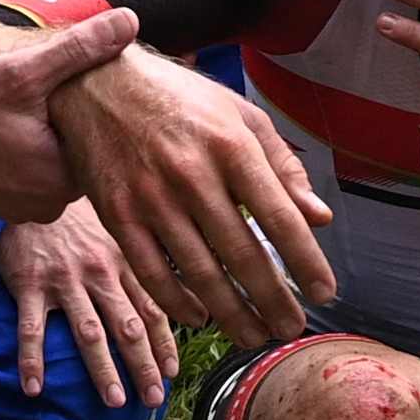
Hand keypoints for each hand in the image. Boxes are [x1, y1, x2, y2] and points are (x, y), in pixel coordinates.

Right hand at [0, 2, 138, 219]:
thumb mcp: (20, 72)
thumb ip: (78, 48)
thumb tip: (131, 20)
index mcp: (66, 181)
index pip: (103, 138)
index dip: (90, 103)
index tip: (73, 80)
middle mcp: (50, 205)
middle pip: (77, 149)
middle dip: (66, 118)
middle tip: (41, 88)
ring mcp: (22, 208)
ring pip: (50, 158)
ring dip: (42, 131)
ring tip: (19, 103)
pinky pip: (26, 170)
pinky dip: (20, 146)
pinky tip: (1, 122)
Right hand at [0, 198, 172, 407]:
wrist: (29, 182)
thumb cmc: (76, 214)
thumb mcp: (117, 227)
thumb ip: (142, 259)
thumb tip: (182, 287)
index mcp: (124, 260)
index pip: (152, 309)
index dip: (165, 343)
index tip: (173, 373)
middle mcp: (99, 272)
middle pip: (127, 326)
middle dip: (144, 365)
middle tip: (154, 398)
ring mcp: (64, 279)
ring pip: (88, 331)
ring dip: (103, 369)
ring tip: (114, 401)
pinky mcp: (28, 284)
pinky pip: (30, 328)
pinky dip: (32, 360)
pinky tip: (34, 389)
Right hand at [45, 43, 338, 337]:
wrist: (96, 84)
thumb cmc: (180, 100)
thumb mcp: (240, 115)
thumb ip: (283, 167)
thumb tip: (319, 218)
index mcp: (232, 146)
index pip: (280, 217)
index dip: (306, 262)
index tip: (324, 294)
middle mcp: (192, 174)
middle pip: (243, 254)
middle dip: (273, 300)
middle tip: (291, 329)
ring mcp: (151, 197)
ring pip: (200, 272)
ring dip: (232, 313)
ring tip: (254, 335)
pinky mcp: (117, 214)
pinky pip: (152, 272)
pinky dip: (178, 303)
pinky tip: (201, 317)